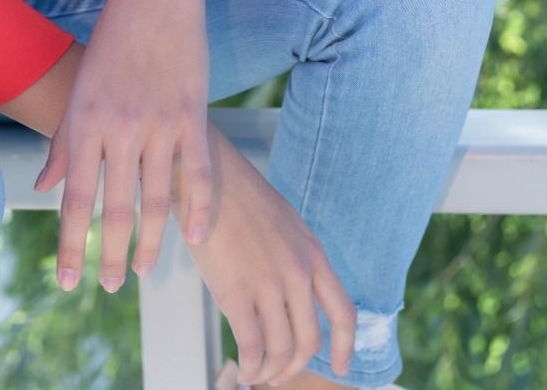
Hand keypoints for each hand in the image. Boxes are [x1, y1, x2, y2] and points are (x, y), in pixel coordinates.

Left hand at [33, 0, 213, 293]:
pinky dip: (197, 210)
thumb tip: (44, 187)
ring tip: (141, 271)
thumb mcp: (80, 87)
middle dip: (107, 255)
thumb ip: (64, 141)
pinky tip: (194, 238)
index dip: (70, 244)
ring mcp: (160, 122)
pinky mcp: (193, 115)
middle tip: (105, 288)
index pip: (75, 198)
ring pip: (156, 200)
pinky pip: (198, 174)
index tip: (65, 282)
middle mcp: (121, 127)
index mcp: (86, 120)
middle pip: (114, 208)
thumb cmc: (112, 39)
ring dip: (150, 243)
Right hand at [175, 119, 356, 385]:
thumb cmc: (238, 198)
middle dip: (295, 365)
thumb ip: (296, 259)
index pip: (343, 313)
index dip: (344, 347)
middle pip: (309, 340)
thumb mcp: (284, 224)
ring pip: (281, 349)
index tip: (339, 368)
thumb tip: (295, 297)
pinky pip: (252, 346)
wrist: (202, 177)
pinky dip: (250, 366)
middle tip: (279, 375)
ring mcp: (268, 283)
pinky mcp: (236, 292)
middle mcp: (297, 272)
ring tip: (258, 374)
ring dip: (271, 371)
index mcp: (312, 253)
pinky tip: (242, 368)